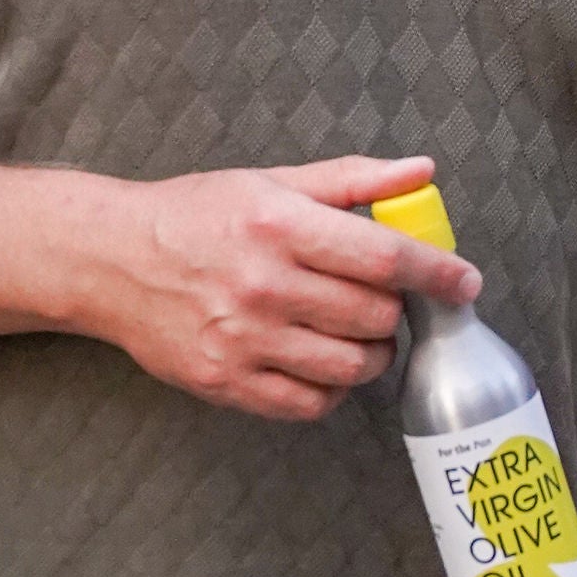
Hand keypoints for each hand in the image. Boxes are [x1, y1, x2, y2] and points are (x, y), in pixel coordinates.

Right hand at [82, 152, 480, 419]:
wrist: (111, 261)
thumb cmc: (198, 215)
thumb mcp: (272, 182)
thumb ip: (353, 180)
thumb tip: (422, 173)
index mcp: (279, 225)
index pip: (382, 257)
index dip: (435, 273)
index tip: (465, 282)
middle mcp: (262, 284)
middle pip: (372, 316)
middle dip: (395, 311)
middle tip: (384, 300)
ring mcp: (242, 340)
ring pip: (349, 366)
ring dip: (371, 352)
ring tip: (357, 332)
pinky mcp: (225, 382)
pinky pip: (309, 403)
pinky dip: (332, 389)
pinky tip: (323, 363)